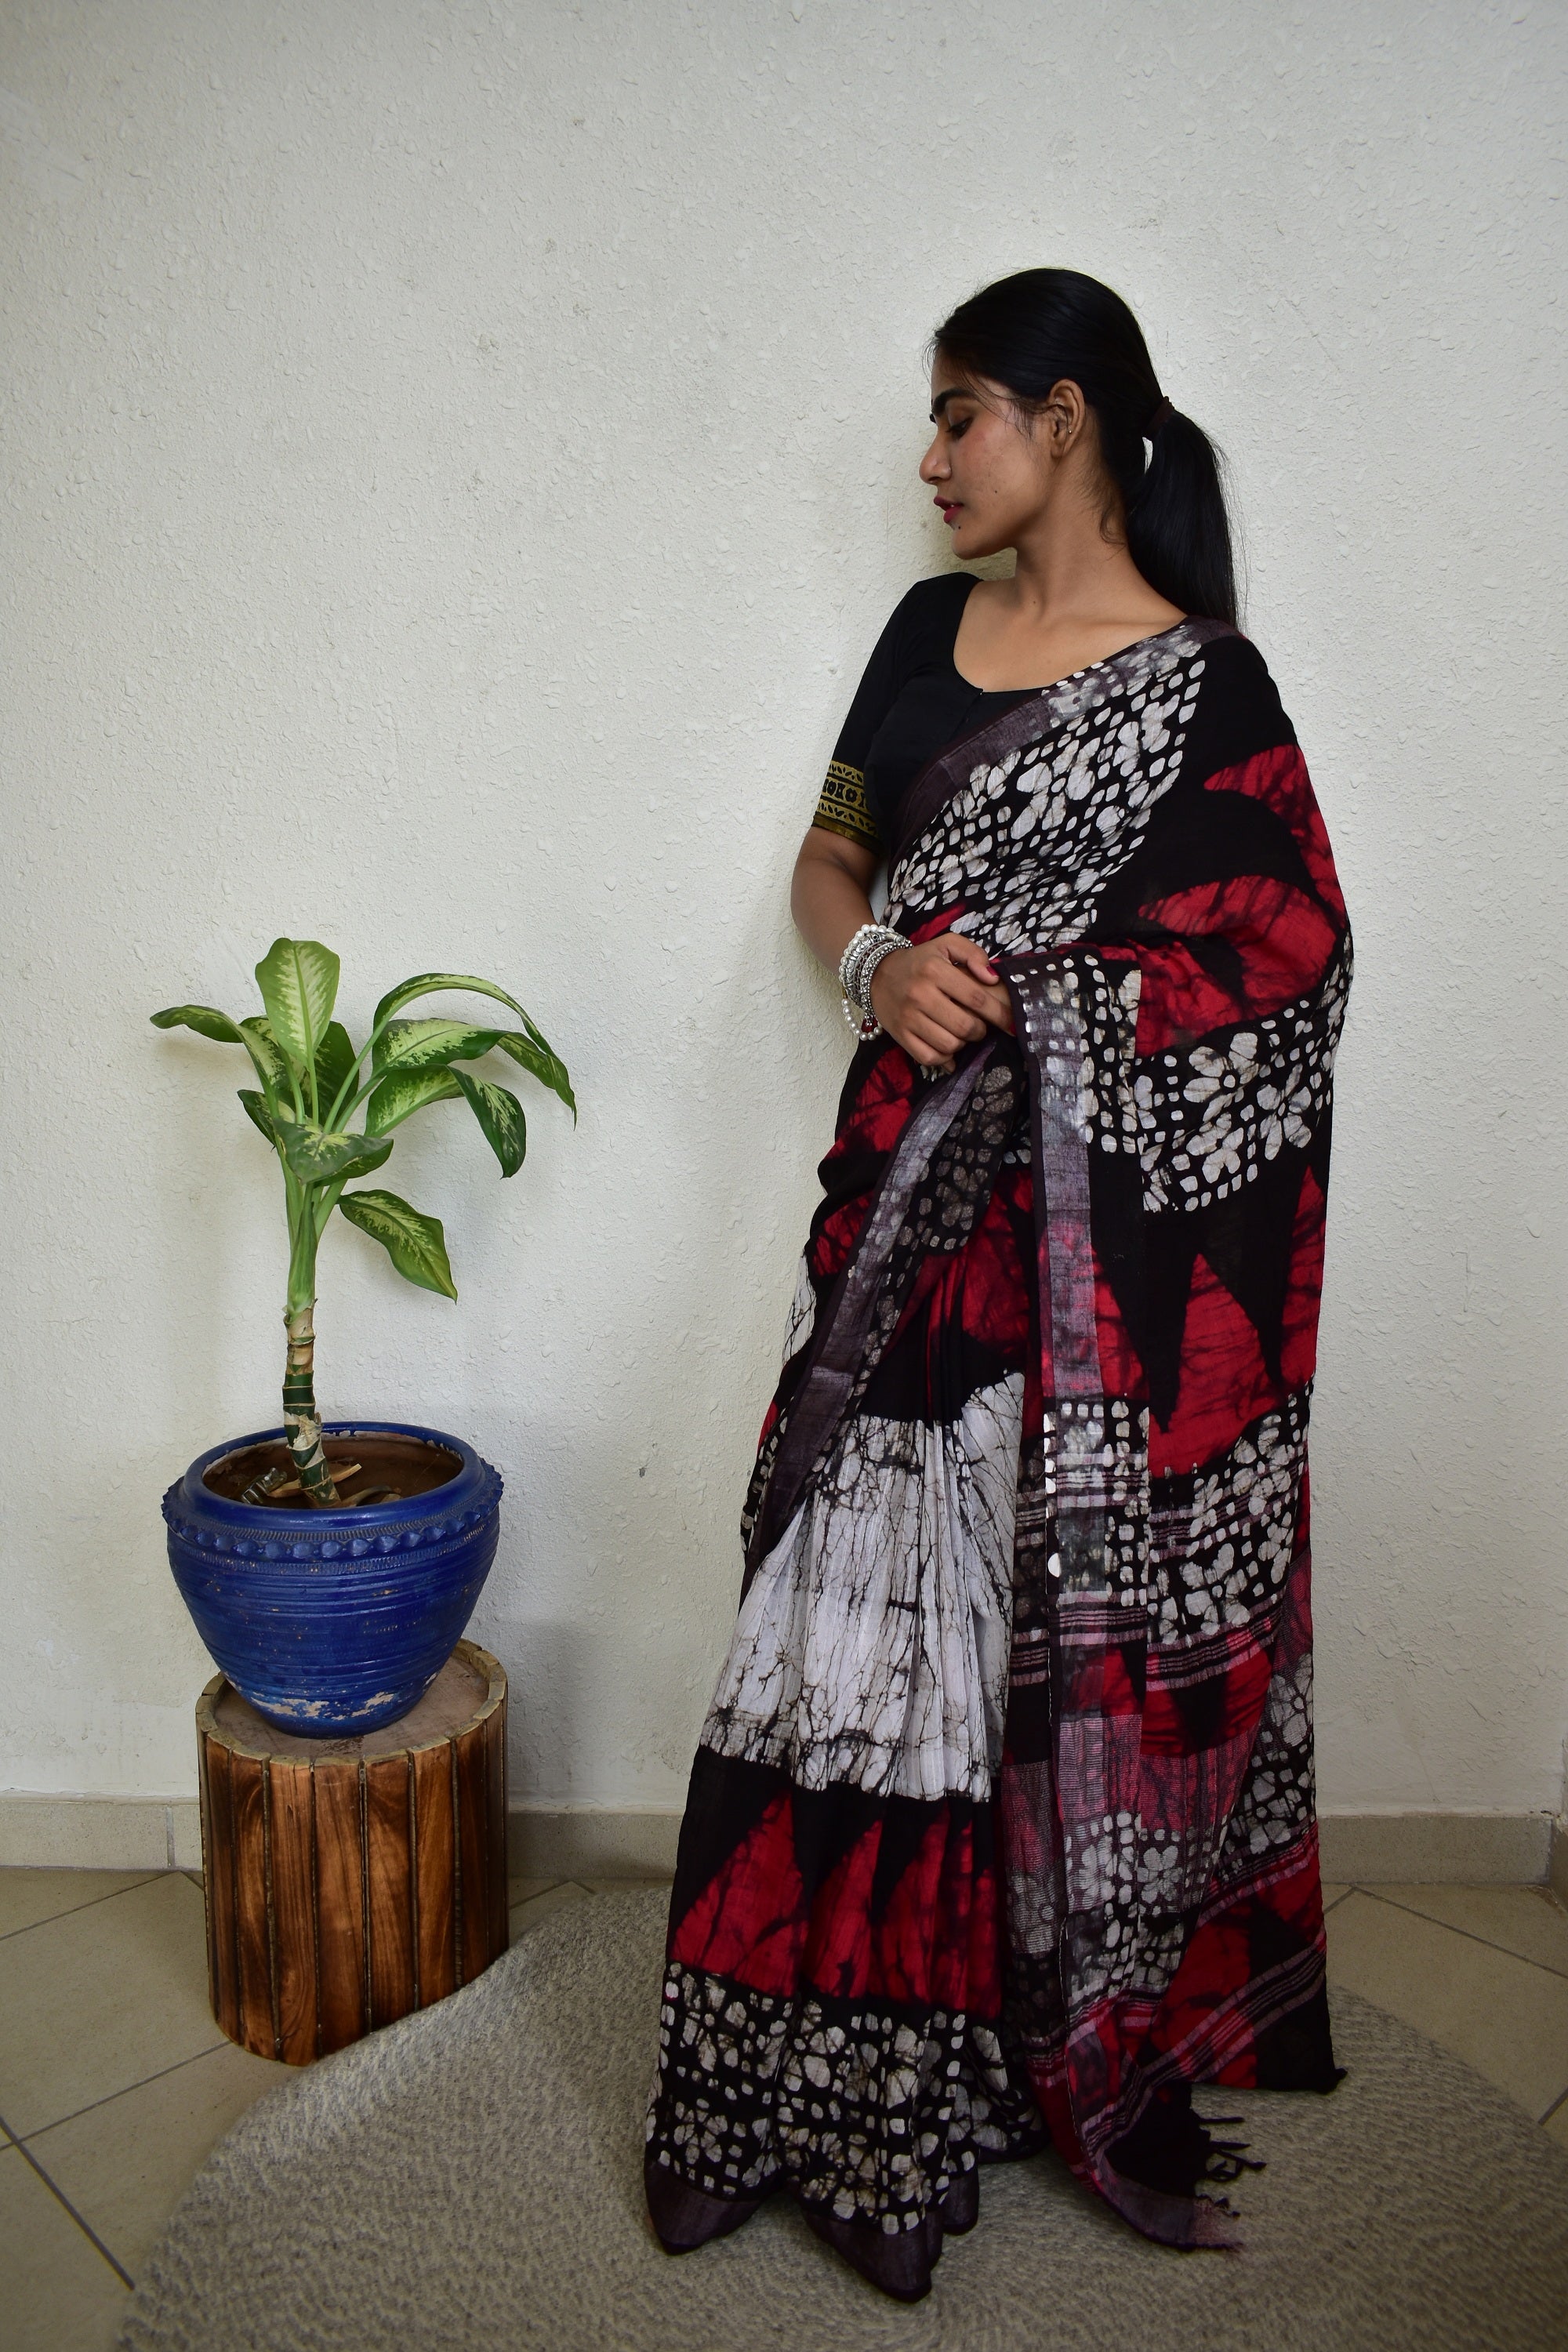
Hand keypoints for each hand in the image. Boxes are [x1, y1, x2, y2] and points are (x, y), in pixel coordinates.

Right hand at [869, 933, 1013, 1068]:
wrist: (878, 974)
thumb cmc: (920, 961)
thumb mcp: (946, 945)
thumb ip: (973, 954)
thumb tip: (993, 979)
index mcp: (935, 970)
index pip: (976, 998)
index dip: (998, 1013)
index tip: (1010, 1021)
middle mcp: (920, 994)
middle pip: (965, 1026)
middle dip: (980, 1031)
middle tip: (980, 1026)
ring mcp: (908, 1017)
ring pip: (949, 1045)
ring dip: (963, 1044)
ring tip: (962, 1034)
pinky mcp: (900, 1035)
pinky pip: (929, 1057)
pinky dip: (944, 1059)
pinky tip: (948, 1050)